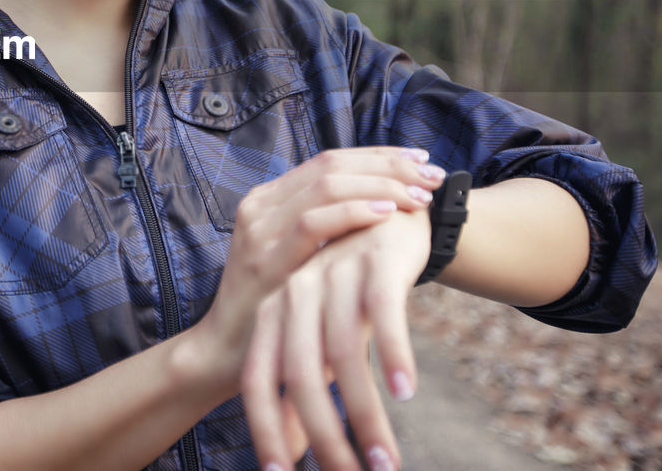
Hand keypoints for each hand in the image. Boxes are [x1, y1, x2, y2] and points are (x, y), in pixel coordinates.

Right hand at [186, 148, 443, 396]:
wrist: (226, 351)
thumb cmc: (274, 306)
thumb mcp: (297, 258)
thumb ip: (326, 230)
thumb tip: (385, 206)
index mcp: (268, 198)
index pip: (329, 160)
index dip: (379, 156)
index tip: (422, 160)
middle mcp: (260, 204)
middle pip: (331, 165)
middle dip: (387, 164)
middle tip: (433, 174)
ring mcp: (259, 229)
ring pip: (325, 185)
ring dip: (380, 185)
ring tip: (419, 195)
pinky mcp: (264, 259)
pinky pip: (313, 223)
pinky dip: (354, 213)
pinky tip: (388, 214)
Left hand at [242, 207, 431, 470]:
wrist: (391, 215)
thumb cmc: (350, 292)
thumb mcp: (321, 338)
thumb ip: (300, 389)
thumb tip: (287, 453)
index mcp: (273, 312)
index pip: (257, 378)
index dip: (264, 427)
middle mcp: (295, 293)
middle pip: (299, 373)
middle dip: (325, 436)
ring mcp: (333, 275)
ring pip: (343, 353)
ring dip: (366, 416)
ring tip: (385, 462)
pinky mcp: (375, 262)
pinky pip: (383, 313)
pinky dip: (393, 353)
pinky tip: (405, 391)